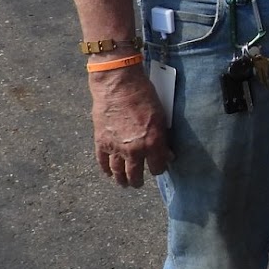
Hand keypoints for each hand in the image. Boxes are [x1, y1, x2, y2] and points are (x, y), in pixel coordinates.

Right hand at [89, 64, 172, 186]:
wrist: (118, 85)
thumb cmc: (144, 96)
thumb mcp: (161, 116)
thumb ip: (162, 137)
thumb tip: (167, 153)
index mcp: (152, 143)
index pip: (157, 166)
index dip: (159, 168)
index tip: (158, 167)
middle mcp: (134, 150)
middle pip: (136, 174)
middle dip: (138, 180)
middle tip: (138, 183)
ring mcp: (116, 147)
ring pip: (118, 171)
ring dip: (121, 180)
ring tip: (124, 184)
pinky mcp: (101, 142)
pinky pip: (103, 161)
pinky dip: (105, 169)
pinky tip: (108, 173)